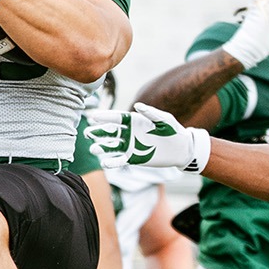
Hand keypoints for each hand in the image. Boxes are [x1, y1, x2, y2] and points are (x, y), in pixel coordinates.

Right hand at [86, 103, 211, 172]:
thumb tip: (138, 105)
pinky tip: (104, 163)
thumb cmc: (174, 131)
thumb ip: (151, 113)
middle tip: (87, 133)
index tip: (92, 116)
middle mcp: (130, 133)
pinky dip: (112, 162)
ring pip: (112, 146)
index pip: (116, 118)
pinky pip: (120, 160)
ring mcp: (130, 146)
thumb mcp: (164, 120)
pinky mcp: (134, 158)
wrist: (181, 149)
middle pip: (110, 132)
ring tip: (93, 149)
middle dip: (98, 132)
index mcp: (135, 121)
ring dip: (102, 147)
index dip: (104, 117)